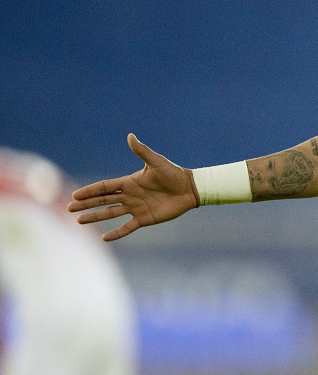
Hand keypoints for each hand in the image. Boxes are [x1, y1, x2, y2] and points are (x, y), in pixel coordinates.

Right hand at [68, 133, 198, 240]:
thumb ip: (142, 151)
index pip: (105, 187)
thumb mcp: (157, 162)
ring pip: (111, 213)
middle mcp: (129, 195)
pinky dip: (117, 233)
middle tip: (69, 208)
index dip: (90, 190)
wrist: (190, 189)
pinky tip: (104, 238)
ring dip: (95, 217)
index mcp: (130, 182)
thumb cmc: (174, 173)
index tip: (75, 194)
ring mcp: (136, 208)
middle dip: (86, 204)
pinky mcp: (145, 219)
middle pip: (103, 200)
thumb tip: (130, 136)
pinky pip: (127, 227)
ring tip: (79, 221)